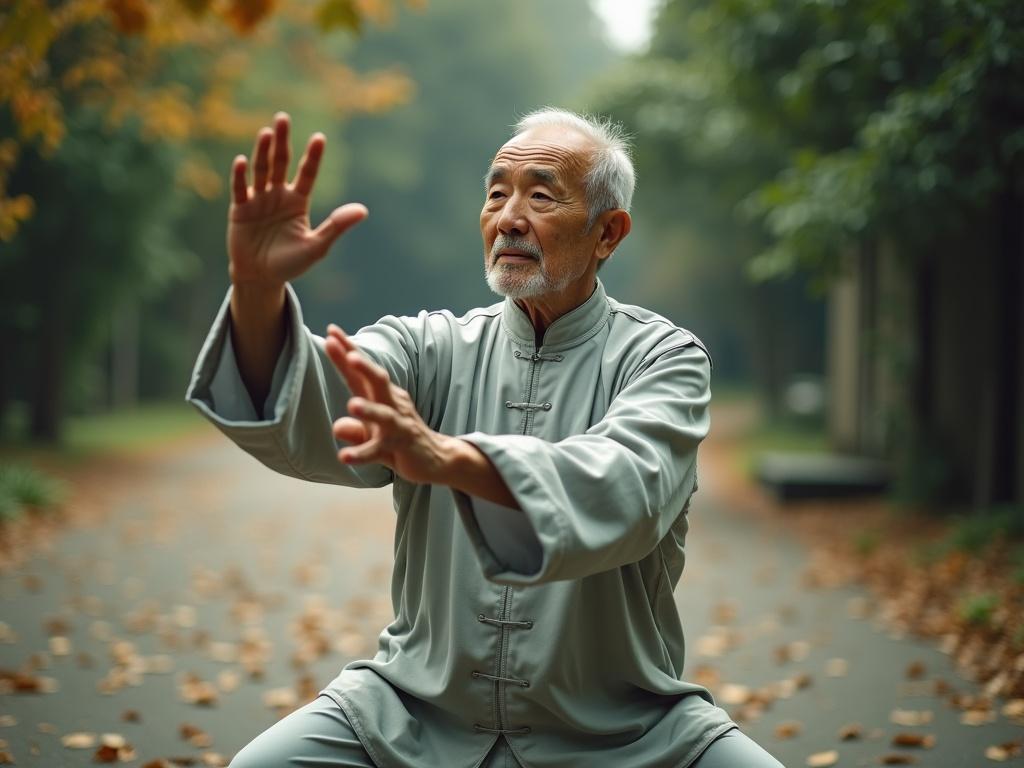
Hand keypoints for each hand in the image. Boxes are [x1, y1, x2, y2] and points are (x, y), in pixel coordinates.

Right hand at [228, 112, 366, 288]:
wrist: (261, 277)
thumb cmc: (290, 263)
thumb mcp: (316, 246)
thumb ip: (336, 226)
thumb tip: (363, 210)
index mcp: (298, 201)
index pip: (307, 174)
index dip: (313, 157)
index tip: (320, 138)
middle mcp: (278, 195)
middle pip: (280, 163)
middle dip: (282, 141)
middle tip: (283, 118)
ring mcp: (258, 200)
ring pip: (261, 170)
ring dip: (262, 152)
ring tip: (266, 133)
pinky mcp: (240, 209)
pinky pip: (240, 189)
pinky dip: (240, 176)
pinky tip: (242, 161)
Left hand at [324, 325, 455, 483]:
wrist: (436, 458)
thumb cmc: (399, 440)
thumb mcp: (372, 434)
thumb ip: (353, 429)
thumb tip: (338, 427)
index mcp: (382, 396)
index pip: (362, 372)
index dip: (348, 351)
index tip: (331, 331)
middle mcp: (392, 405)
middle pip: (379, 381)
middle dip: (364, 367)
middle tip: (349, 355)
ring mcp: (398, 426)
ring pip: (384, 415)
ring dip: (368, 409)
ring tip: (352, 405)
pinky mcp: (402, 447)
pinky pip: (379, 451)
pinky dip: (362, 454)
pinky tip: (344, 457)